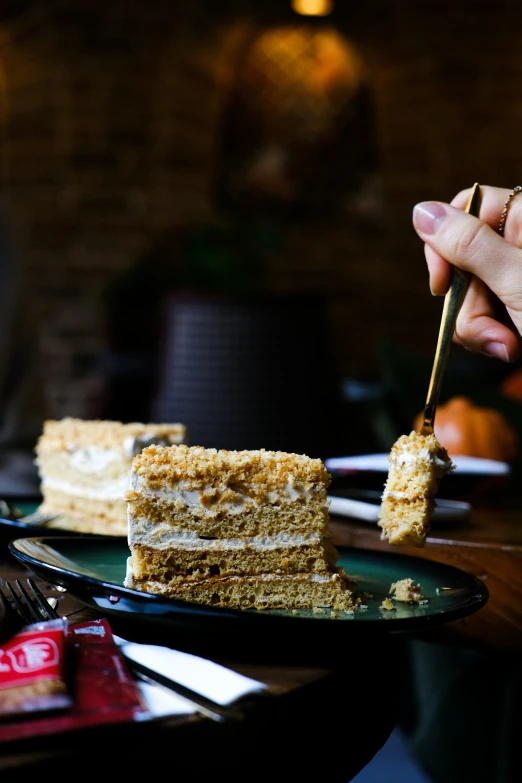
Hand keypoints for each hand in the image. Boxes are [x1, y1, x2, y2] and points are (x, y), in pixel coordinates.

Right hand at [412, 185, 521, 362]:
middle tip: (497, 334)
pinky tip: (514, 349)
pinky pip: (484, 318)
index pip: (463, 209)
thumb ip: (469, 245)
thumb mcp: (517, 279)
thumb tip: (421, 211)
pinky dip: (493, 339)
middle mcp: (517, 243)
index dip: (443, 246)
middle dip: (469, 308)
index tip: (442, 285)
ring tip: (511, 347)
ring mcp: (517, 276)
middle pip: (460, 263)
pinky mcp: (517, 307)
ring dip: (481, 331)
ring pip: (468, 298)